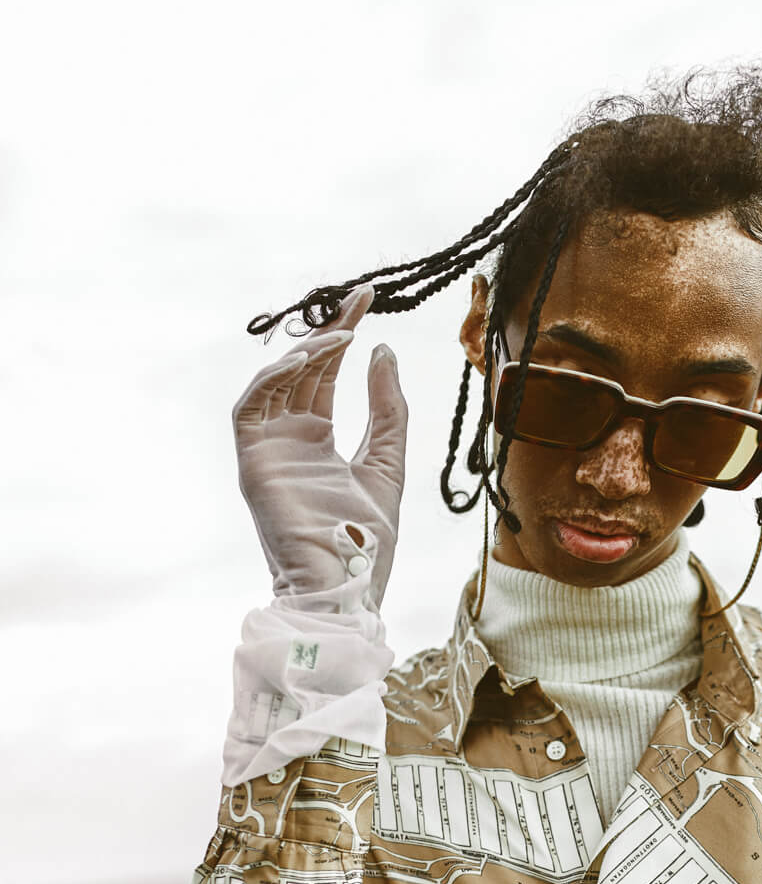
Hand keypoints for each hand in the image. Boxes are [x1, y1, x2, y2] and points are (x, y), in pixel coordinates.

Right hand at [232, 282, 407, 608]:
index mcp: (319, 443)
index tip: (368, 301)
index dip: (343, 337)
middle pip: (302, 371)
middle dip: (328, 331)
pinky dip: (274, 377)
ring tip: (340, 336)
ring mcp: (268, 450)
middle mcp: (289, 441)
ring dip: (304, 352)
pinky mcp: (252, 462)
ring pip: (274, 382)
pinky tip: (309, 360)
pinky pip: (251, 406)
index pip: (326, 376)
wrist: (349, 586)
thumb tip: (383, 352)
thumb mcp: (388, 464)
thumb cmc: (368, 540)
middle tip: (357, 297)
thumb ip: (387, 412)